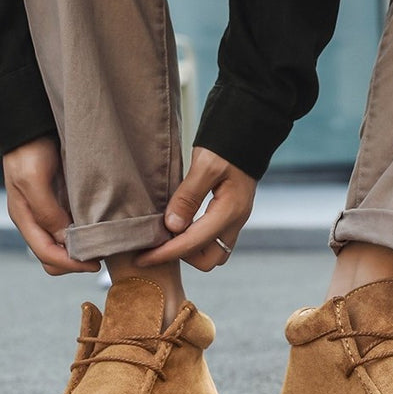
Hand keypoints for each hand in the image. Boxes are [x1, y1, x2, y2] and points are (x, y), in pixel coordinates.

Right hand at [3, 136, 100, 275]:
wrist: (34, 129)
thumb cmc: (29, 151)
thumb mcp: (34, 181)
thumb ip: (47, 212)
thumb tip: (64, 240)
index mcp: (26, 220)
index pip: (46, 255)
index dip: (70, 264)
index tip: (94, 264)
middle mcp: (38, 221)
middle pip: (54, 257)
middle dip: (76, 261)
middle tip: (101, 254)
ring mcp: (51, 214)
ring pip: (65, 245)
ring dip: (83, 249)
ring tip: (104, 244)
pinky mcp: (63, 205)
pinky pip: (74, 229)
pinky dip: (87, 234)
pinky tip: (102, 229)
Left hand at [136, 147, 256, 270]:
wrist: (249, 132)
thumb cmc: (226, 145)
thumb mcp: (205, 165)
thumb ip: (188, 197)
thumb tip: (172, 226)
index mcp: (229, 211)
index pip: (193, 244)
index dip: (164, 254)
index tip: (142, 258)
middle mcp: (235, 221)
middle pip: (208, 260)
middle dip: (182, 256)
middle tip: (158, 241)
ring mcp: (235, 220)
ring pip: (212, 252)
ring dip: (189, 249)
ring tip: (167, 233)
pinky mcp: (231, 215)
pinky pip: (213, 239)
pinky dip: (194, 240)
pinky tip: (179, 225)